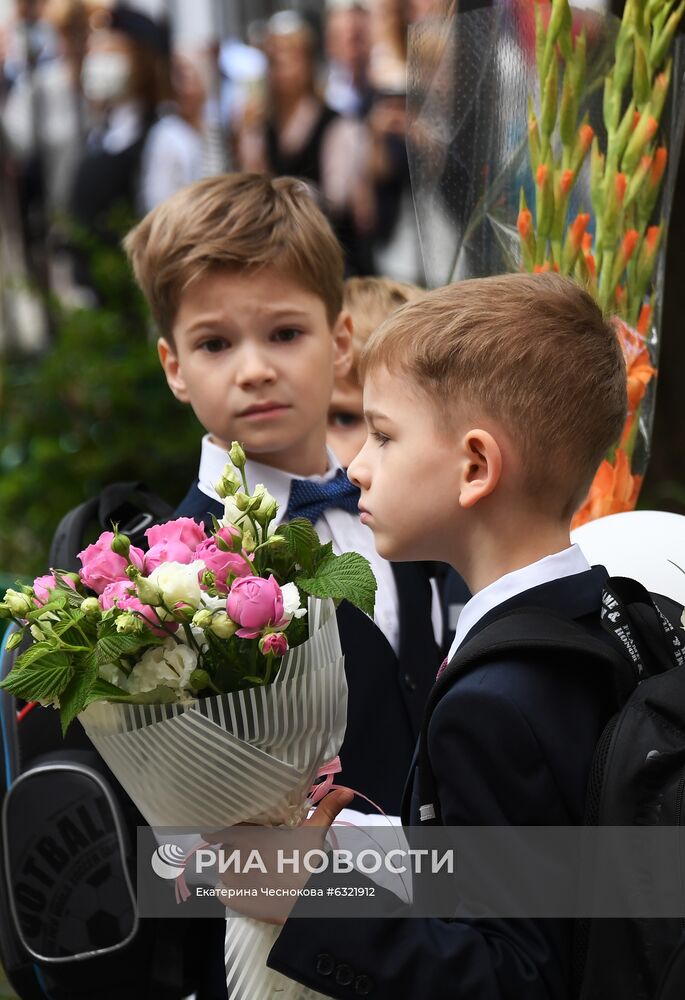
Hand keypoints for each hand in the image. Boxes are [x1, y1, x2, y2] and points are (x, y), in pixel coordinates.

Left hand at [204, 787, 354, 924]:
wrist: (306, 904)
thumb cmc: (307, 863)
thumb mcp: (315, 832)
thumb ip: (326, 808)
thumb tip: (347, 790)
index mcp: (245, 833)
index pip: (217, 826)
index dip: (225, 827)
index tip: (238, 830)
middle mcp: (230, 852)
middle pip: (226, 846)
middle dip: (239, 848)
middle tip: (261, 853)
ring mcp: (228, 878)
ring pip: (226, 867)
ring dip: (237, 867)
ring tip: (260, 872)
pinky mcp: (230, 899)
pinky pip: (224, 891)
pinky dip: (233, 890)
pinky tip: (252, 888)